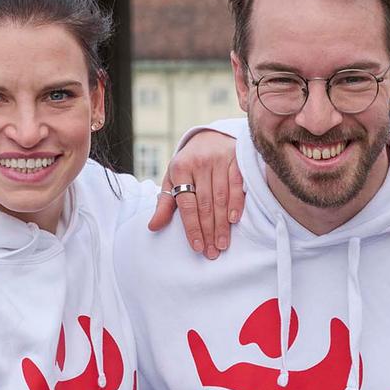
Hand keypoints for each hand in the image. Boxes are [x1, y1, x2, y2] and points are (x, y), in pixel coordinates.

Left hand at [148, 130, 242, 259]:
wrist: (210, 136)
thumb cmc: (189, 164)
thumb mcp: (173, 179)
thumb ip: (165, 203)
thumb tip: (152, 227)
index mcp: (180, 168)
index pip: (186, 204)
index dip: (192, 227)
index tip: (197, 247)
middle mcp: (199, 163)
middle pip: (205, 204)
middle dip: (209, 231)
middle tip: (212, 252)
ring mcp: (219, 160)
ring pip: (221, 198)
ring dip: (222, 224)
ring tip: (223, 244)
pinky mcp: (236, 158)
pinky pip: (237, 185)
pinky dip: (236, 203)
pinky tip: (234, 220)